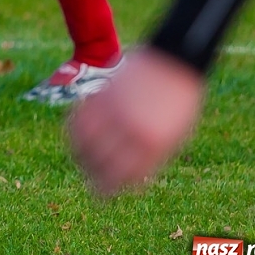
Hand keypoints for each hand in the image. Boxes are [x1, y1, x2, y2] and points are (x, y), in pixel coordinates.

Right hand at [68, 48, 205, 196]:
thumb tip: (128, 175)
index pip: (121, 176)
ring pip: (83, 141)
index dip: (108, 188)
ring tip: (79, 159)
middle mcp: (130, 129)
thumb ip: (150, 155)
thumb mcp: (174, 135)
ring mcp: (114, 110)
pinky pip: (79, 117)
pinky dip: (73, 130)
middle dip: (90, 176)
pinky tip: (75, 136)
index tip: (102, 194)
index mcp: (153, 144)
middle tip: (88, 180)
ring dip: (77, 154)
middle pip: (100, 162)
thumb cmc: (180, 102)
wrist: (176, 61)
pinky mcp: (103, 93)